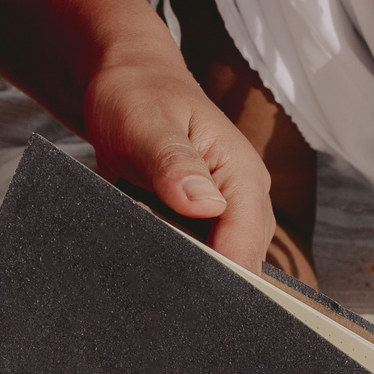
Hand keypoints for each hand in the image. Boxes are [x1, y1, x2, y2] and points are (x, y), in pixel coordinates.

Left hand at [85, 53, 277, 271]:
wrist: (129, 84)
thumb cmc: (138, 96)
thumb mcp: (148, 124)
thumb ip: (175, 164)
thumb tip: (204, 205)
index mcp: (242, 174)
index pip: (245, 246)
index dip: (219, 276)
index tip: (182, 289)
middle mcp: (244, 198)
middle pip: (241, 265)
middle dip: (206, 281)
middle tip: (161, 288)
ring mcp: (227, 213)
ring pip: (224, 266)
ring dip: (193, 274)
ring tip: (157, 273)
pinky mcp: (207, 222)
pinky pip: (205, 257)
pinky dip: (182, 263)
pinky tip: (156, 261)